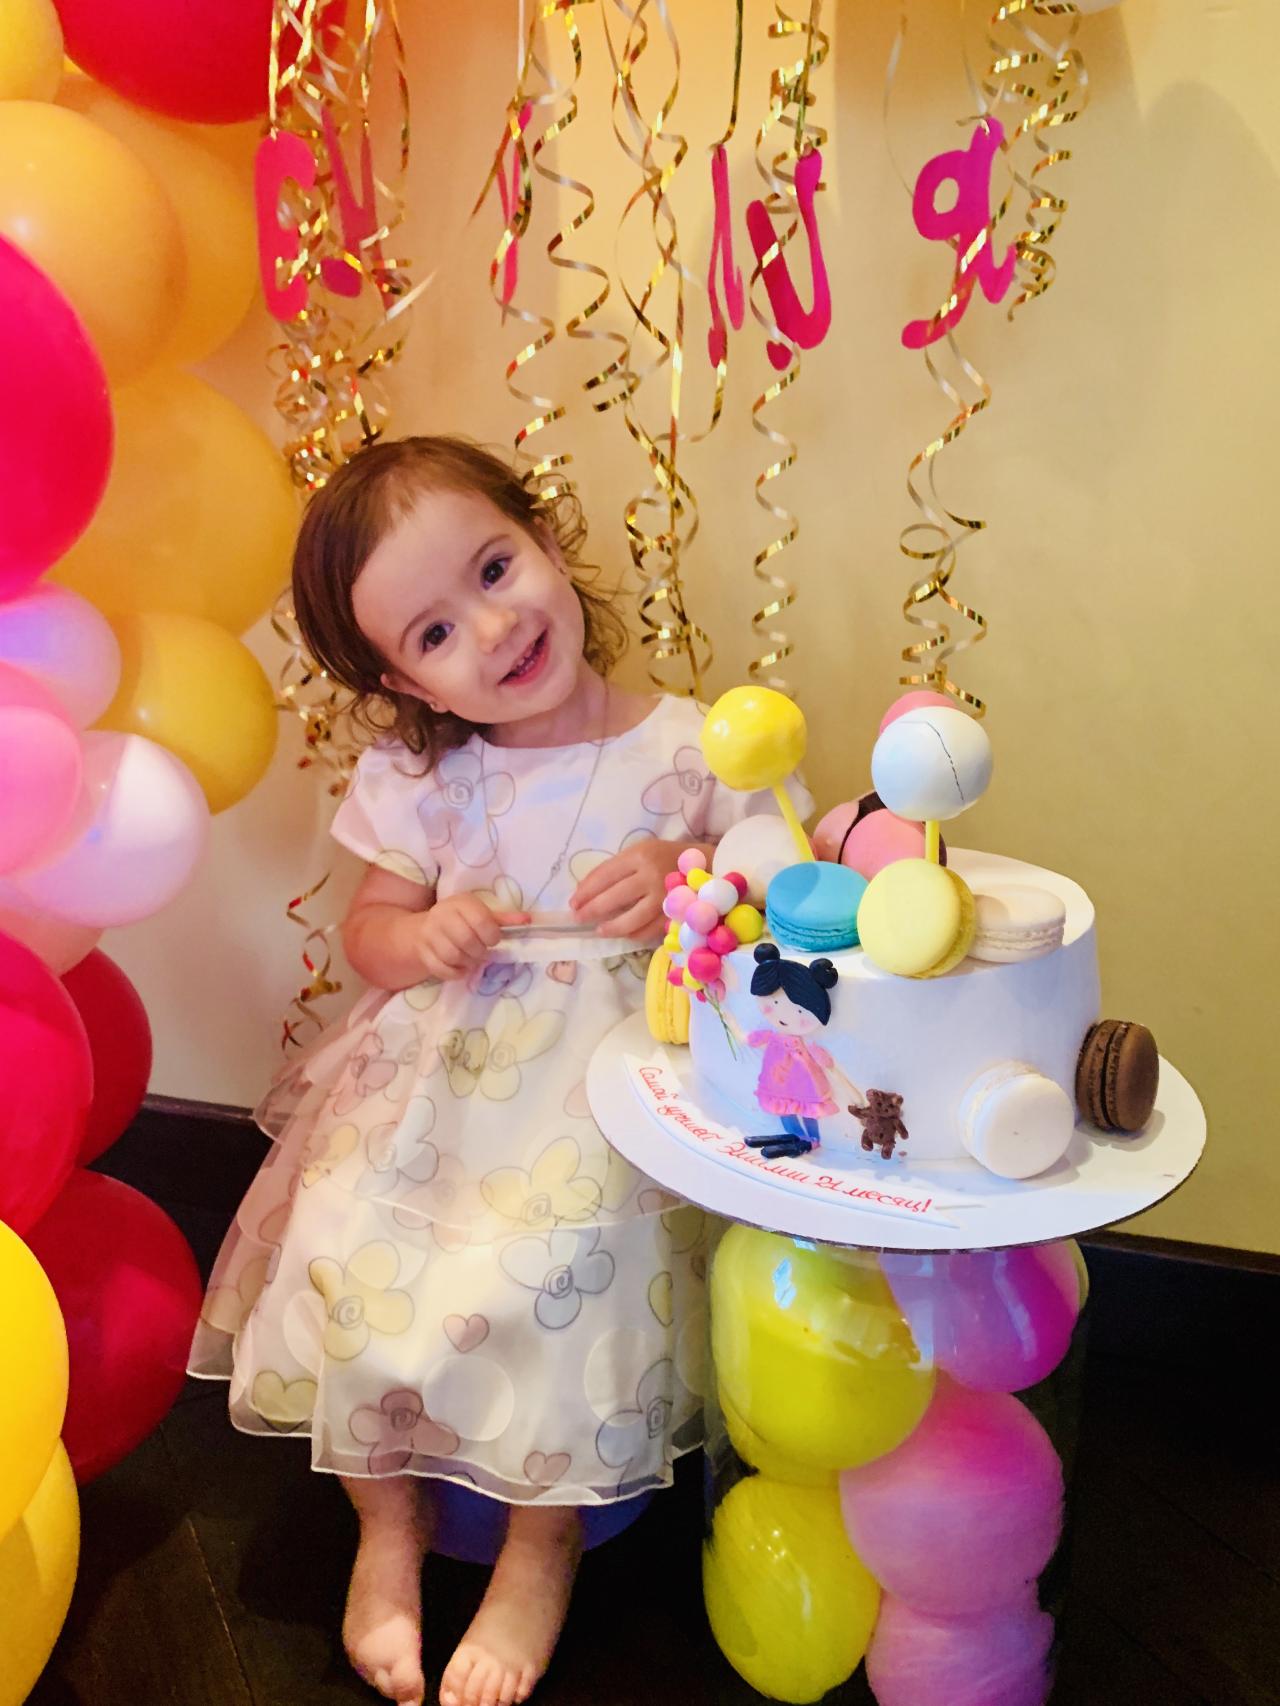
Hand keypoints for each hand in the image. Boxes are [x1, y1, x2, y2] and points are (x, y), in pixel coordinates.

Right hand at [411, 893, 529, 982]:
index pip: (481, 920)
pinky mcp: (422, 953)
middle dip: (480, 951)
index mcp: (460, 903)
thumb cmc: (459, 920)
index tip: (493, 940)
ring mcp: (428, 935)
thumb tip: (528, 920)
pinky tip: (461, 967)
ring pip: (453, 956)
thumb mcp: (479, 913)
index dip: (492, 935)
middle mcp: (441, 915)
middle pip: (466, 940)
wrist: (423, 929)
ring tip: (472, 959)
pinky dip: (456, 973)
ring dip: (468, 963)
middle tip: (483, 952)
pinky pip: (442, 970)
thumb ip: (503, 919)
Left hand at [570, 841, 703, 942]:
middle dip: (591, 910)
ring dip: (611, 928)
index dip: (585, 891)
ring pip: (631, 920)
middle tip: (578, 918)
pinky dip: (633, 934)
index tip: (573, 902)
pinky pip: (649, 930)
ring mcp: (665, 898)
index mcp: (640, 855)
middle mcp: (652, 876)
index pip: (604, 875)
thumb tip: (585, 891)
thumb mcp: (641, 851)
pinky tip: (624, 933)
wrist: (708, 864)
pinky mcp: (675, 915)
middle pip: (614, 898)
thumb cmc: (667, 857)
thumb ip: (616, 868)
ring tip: (599, 931)